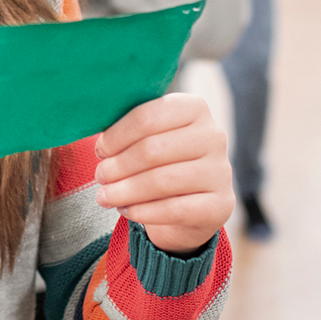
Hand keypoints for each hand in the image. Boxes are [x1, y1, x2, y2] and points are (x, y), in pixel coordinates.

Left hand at [93, 93, 233, 254]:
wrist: (193, 204)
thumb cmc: (162, 162)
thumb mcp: (150, 137)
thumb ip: (129, 130)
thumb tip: (99, 142)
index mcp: (194, 108)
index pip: (149, 115)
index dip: (117, 135)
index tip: (99, 150)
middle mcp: (214, 136)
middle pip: (152, 149)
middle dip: (118, 166)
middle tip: (99, 177)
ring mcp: (220, 171)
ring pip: (161, 181)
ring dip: (124, 191)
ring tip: (104, 197)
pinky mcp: (219, 205)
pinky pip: (174, 209)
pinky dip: (142, 211)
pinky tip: (126, 211)